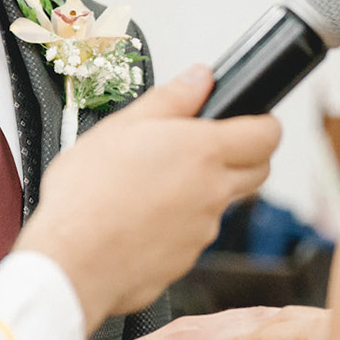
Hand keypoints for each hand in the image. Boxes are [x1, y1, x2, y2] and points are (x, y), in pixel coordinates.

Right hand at [15, 66, 279, 329]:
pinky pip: (194, 236)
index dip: (263, 123)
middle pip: (258, 171)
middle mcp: (213, 192)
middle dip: (245, 156)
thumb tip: (200, 78)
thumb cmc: (88, 195)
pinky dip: (178, 225)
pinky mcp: (186, 261)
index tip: (250, 120)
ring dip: (204, 192)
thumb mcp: (122, 126)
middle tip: (207, 148)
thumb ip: (171, 98)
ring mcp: (202, 231)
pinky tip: (141, 219)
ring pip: (222, 204)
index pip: (268, 134)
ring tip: (154, 185)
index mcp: (204, 152)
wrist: (71, 261)